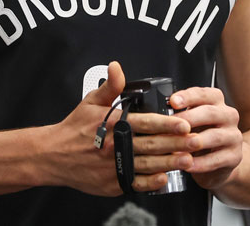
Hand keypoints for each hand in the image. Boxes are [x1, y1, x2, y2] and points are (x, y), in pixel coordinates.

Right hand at [47, 61, 194, 194]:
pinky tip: (164, 178)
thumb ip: (110, 86)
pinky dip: (151, 182)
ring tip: (188, 160)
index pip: (145, 123)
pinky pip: (135, 183)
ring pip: (147, 165)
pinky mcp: (111, 183)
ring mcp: (113, 166)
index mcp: (112, 124)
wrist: (53, 155)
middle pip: (151, 144)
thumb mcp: (91, 102)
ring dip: (169, 163)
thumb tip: (117, 66)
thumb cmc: (74, 128)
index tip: (184, 123)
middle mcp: (114, 145)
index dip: (166, 123)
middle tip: (196, 142)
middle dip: (176, 143)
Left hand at [169, 87, 242, 190]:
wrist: (221, 160)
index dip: (188, 96)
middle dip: (189, 118)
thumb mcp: (192, 122)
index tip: (172, 101)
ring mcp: (234, 136)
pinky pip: (217, 159)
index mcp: (216, 102)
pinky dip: (200, 163)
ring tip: (178, 148)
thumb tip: (160, 117)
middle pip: (210, 113)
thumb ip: (181, 116)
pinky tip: (188, 165)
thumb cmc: (201, 135)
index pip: (204, 94)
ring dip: (194, 142)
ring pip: (215, 136)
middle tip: (173, 126)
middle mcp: (228, 115)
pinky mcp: (235, 156)